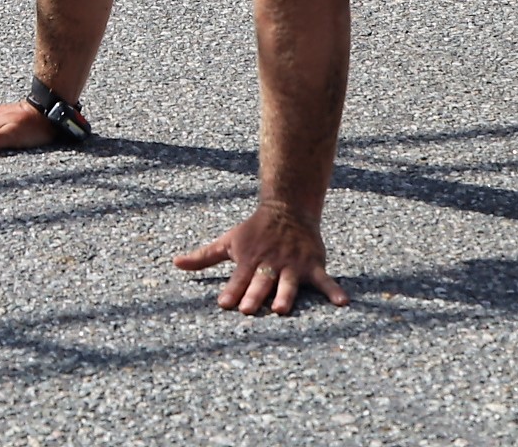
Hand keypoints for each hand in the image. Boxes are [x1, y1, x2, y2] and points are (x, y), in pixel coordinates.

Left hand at [173, 202, 346, 315]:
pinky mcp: (312, 264)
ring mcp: (292, 265)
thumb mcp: (228, 241)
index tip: (224, 303)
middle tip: (248, 310)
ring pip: (288, 282)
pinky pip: (325, 280)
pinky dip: (334, 291)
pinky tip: (343, 303)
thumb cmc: (254, 231)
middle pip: (261, 282)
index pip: (238, 279)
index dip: (232, 291)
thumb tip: (175, 263)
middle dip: (255, 295)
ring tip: (282, 308)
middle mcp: (270, 264)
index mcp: (249, 261)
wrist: (287, 208)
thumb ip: (204, 257)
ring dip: (285, 294)